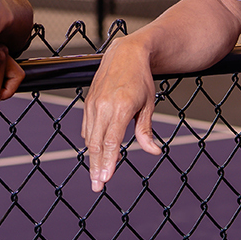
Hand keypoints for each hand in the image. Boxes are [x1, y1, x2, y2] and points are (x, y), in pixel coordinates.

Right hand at [81, 36, 160, 191]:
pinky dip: (90, 141)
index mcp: (121, 107)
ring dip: (92, 158)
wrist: (125, 53)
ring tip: (97, 174)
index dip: (108, 162)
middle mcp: (103, 106)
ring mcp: (93, 103)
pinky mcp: (88, 102)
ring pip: (89, 137)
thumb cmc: (141, 78)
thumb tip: (153, 151)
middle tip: (97, 186)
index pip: (112, 141)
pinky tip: (96, 152)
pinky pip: (87, 127)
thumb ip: (146, 130)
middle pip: (96, 144)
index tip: (106, 179)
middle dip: (96, 167)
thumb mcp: (149, 104)